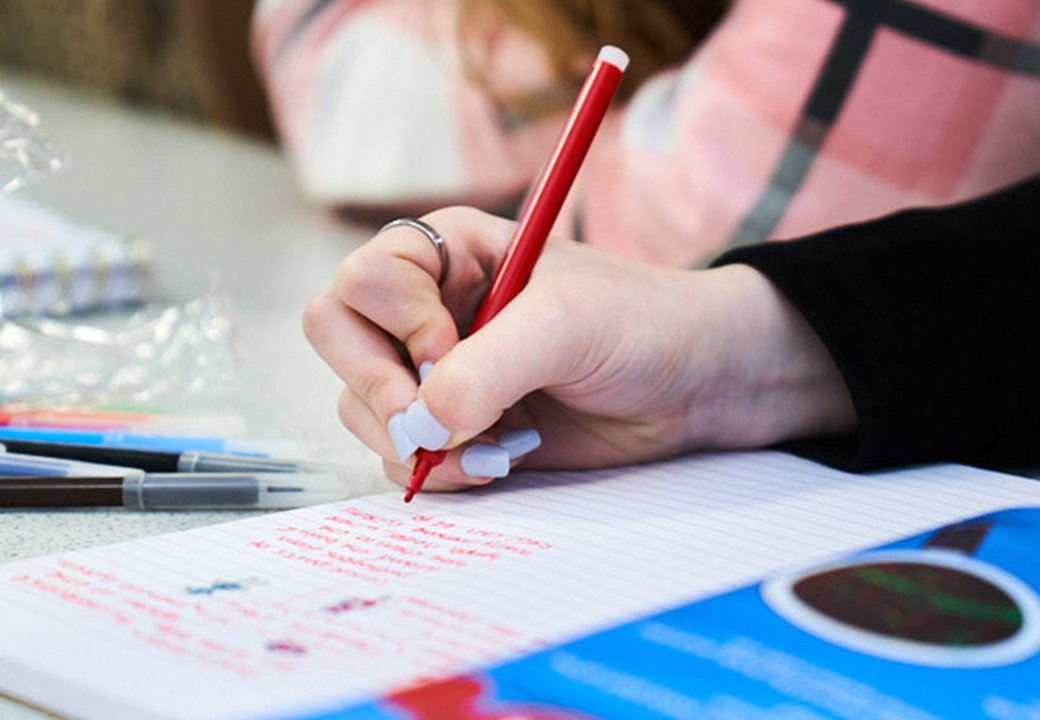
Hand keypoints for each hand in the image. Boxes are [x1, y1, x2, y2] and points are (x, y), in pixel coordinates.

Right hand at [303, 206, 855, 490]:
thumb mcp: (569, 324)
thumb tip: (424, 422)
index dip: (395, 322)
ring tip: (491, 445)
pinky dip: (438, 470)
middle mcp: (432, 309)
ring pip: (363, 406)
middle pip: (337, 335)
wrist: (697, 386)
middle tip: (425, 420)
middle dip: (375, 384)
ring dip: (412, 438)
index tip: (450, 353)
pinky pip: (403, 456)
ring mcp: (440, 373)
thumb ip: (492, 365)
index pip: (366, 278)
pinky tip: (498, 464)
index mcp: (452, 254)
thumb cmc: (642, 325)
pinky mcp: (459, 429)